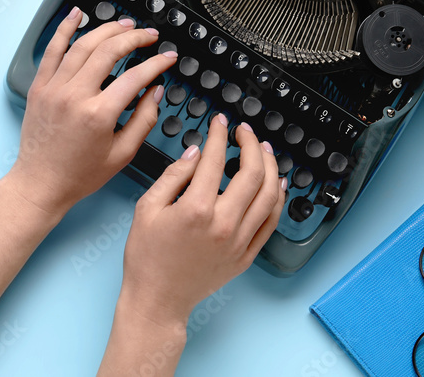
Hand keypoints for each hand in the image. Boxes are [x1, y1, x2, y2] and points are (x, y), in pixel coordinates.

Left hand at [6, 7, 176, 216]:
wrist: (40, 182)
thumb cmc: (79, 174)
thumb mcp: (122, 153)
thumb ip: (143, 119)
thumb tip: (155, 90)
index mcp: (98, 115)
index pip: (135, 78)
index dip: (156, 64)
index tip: (167, 58)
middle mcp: (74, 96)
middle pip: (109, 52)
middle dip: (134, 38)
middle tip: (149, 36)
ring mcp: (54, 89)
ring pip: (83, 45)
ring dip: (106, 30)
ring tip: (125, 25)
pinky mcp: (39, 87)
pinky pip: (51, 50)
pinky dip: (64, 29)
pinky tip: (76, 14)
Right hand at [117, 118, 286, 326]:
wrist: (157, 300)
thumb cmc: (147, 257)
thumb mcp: (147, 208)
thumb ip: (173, 177)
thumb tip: (195, 154)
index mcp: (196, 209)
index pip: (214, 160)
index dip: (218, 135)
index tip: (219, 123)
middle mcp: (223, 224)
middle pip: (251, 173)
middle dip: (250, 145)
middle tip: (244, 131)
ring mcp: (239, 241)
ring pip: (268, 196)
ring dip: (269, 167)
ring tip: (263, 150)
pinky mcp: (246, 256)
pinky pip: (270, 222)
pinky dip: (277, 199)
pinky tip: (275, 184)